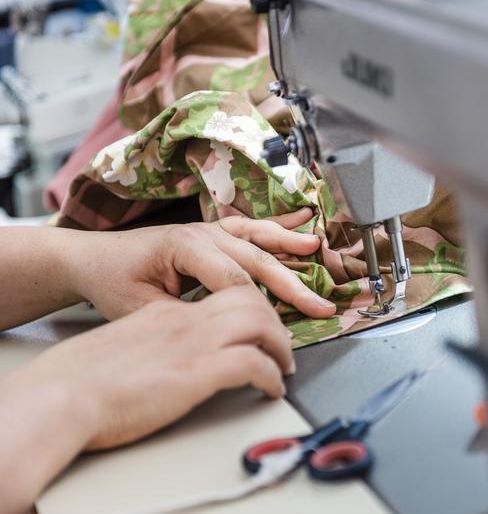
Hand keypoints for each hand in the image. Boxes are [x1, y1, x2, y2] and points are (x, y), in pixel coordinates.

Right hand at [0, 286, 294, 510]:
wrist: (61, 395)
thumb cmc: (82, 379)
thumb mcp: (127, 344)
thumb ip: (157, 339)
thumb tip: (178, 356)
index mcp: (168, 311)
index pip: (225, 293)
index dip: (252, 307)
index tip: (262, 326)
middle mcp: (185, 318)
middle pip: (250, 298)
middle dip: (275, 320)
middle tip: (283, 346)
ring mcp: (193, 341)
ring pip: (260, 322)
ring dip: (280, 346)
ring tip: (284, 367)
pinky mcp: (198, 371)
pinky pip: (254, 363)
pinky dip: (271, 376)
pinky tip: (271, 389)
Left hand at [66, 208, 335, 319]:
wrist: (92, 258)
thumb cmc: (113, 282)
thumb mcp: (142, 308)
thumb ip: (185, 315)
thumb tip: (223, 330)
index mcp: (185, 247)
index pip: (235, 280)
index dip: (261, 308)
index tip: (280, 334)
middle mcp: (202, 233)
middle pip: (257, 260)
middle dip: (293, 285)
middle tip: (323, 306)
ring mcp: (209, 229)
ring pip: (258, 240)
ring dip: (290, 247)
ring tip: (317, 249)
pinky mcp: (212, 232)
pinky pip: (250, 229)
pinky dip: (277, 229)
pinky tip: (300, 226)